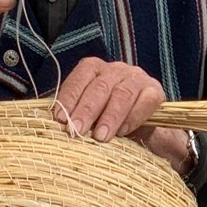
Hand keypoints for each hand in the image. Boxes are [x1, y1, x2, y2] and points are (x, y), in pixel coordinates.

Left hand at [52, 56, 188, 161]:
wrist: (144, 131)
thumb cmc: (107, 120)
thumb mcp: (88, 116)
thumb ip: (73, 114)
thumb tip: (50, 123)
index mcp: (94, 69)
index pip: (80, 77)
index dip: (69, 97)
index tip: (59, 119)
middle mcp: (116, 69)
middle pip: (100, 86)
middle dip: (86, 110)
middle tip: (76, 131)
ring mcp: (137, 78)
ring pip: (122, 94)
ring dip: (109, 117)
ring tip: (100, 137)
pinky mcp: (155, 91)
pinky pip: (145, 101)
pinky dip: (133, 117)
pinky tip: (123, 132)